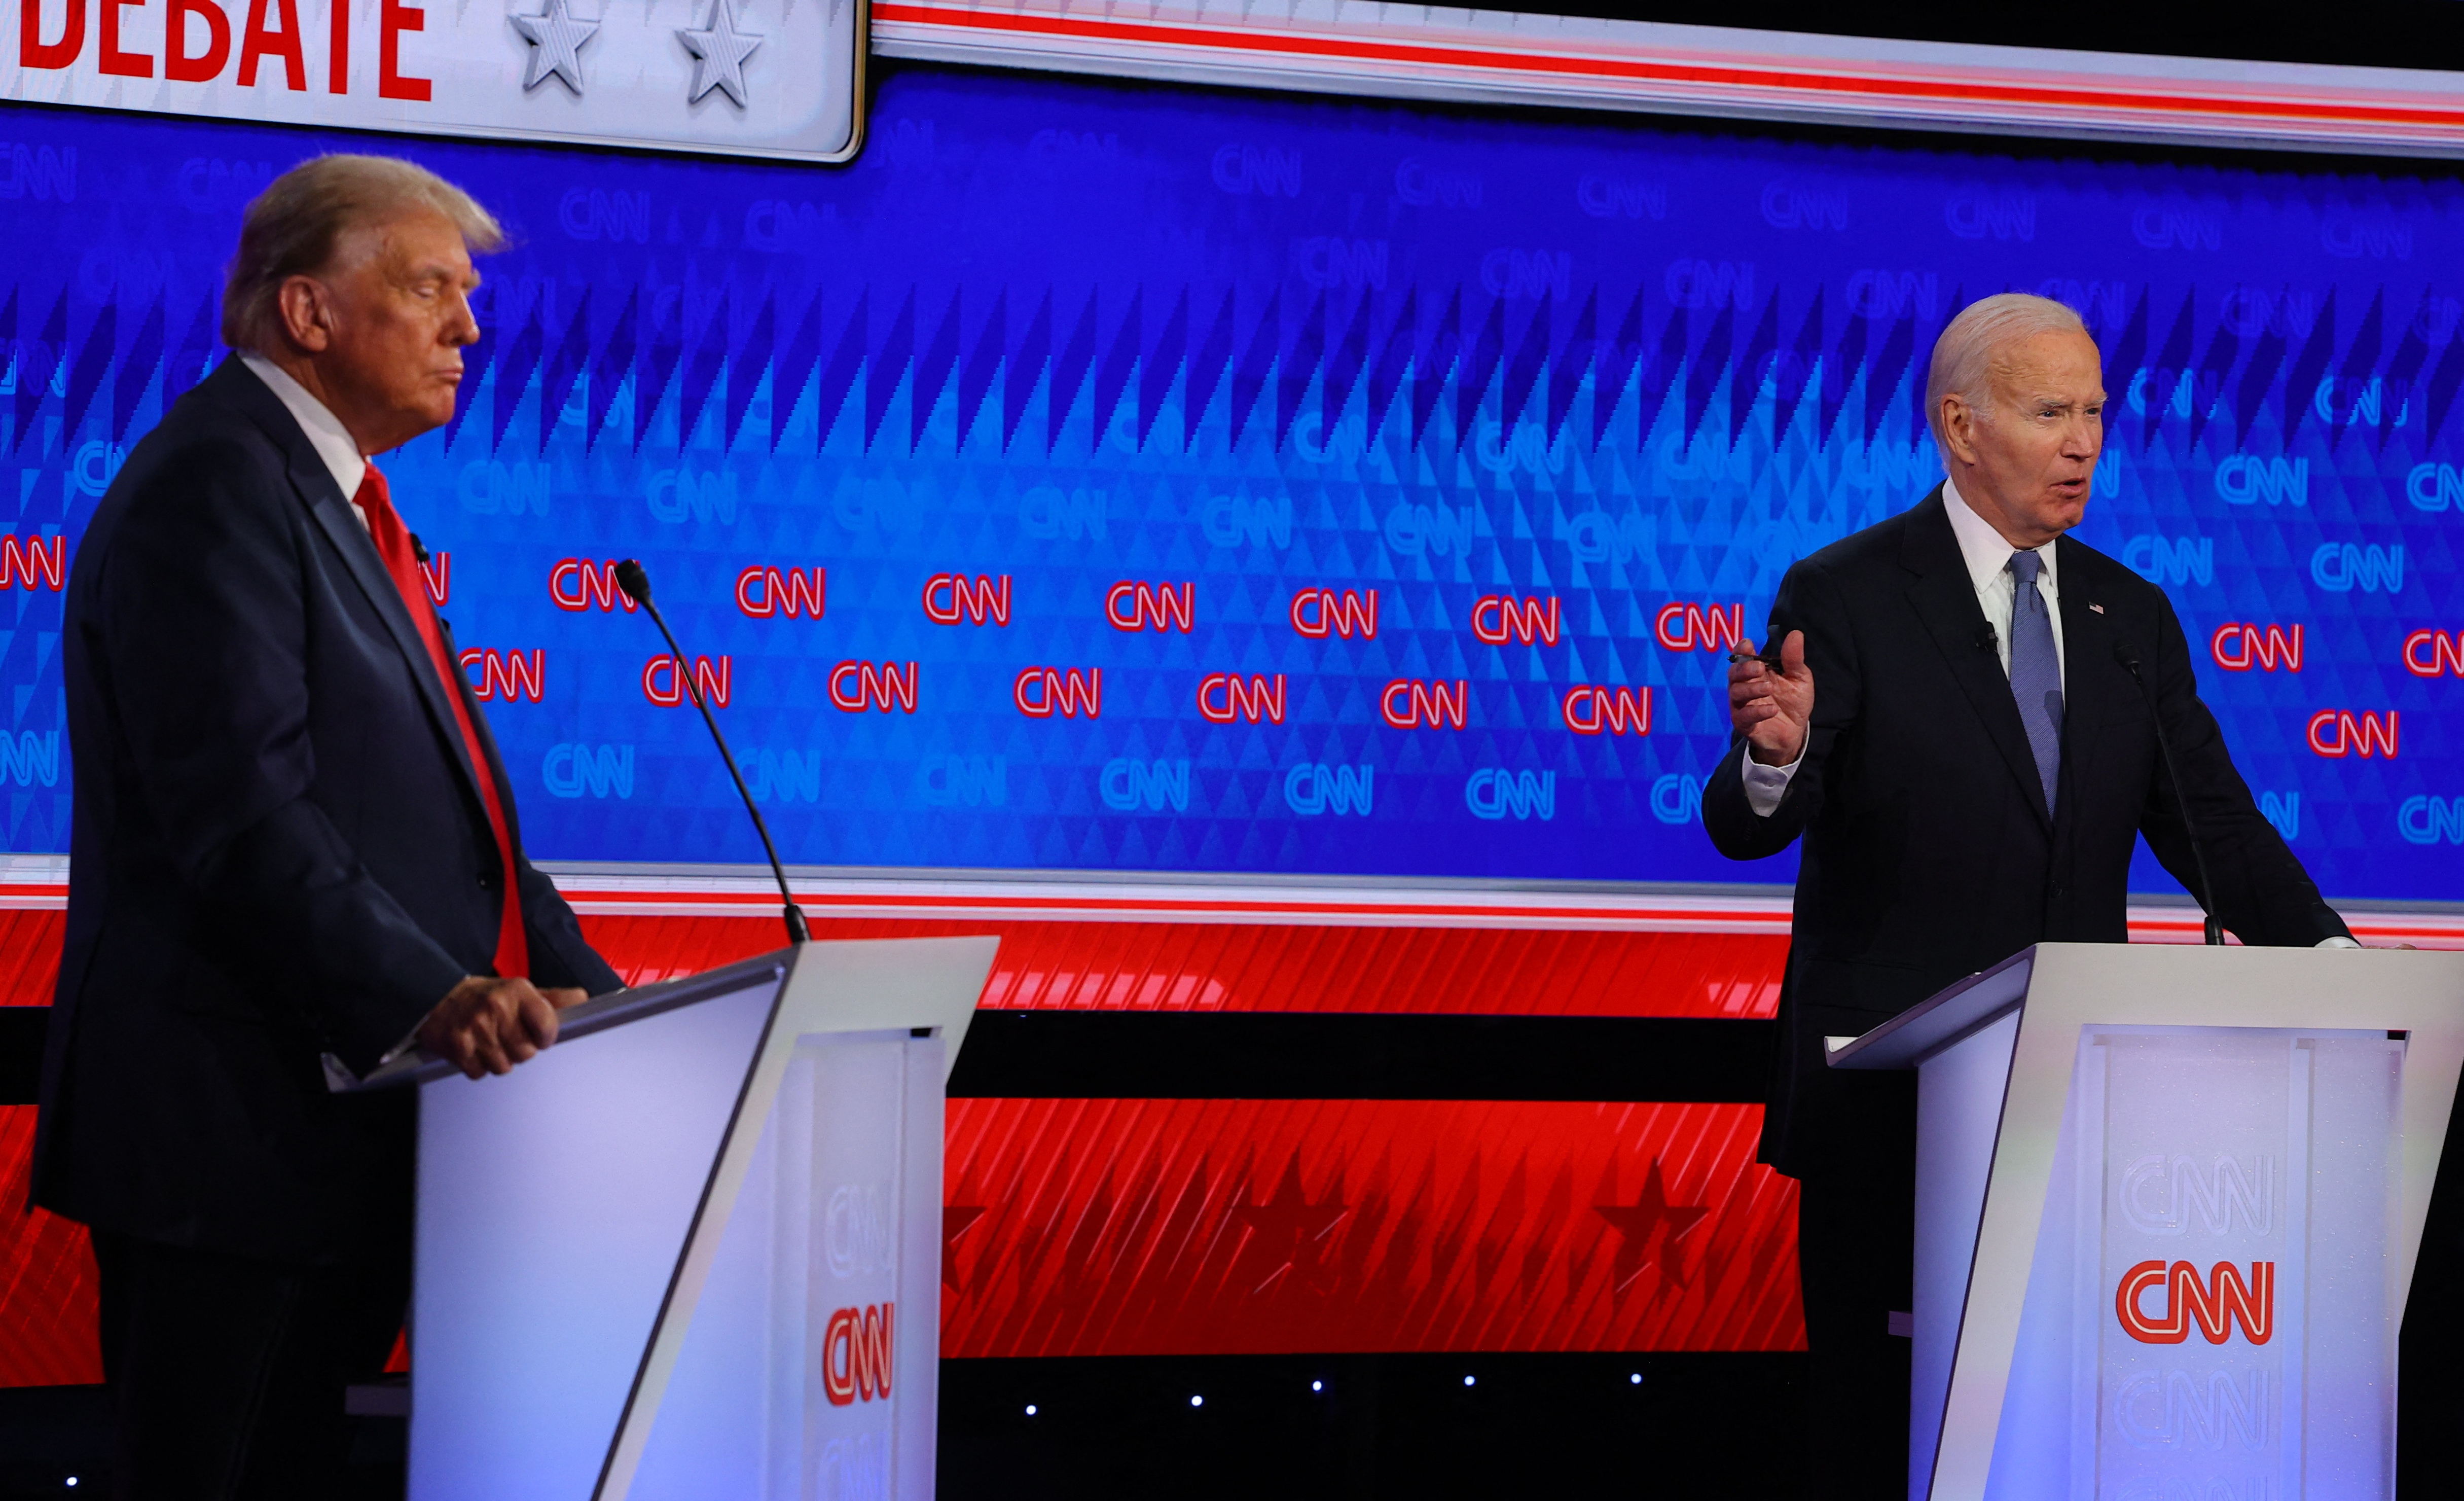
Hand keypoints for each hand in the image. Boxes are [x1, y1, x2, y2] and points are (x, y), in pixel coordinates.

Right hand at [416, 975, 588, 1079]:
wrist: (436, 996)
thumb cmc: (485, 997)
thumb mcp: (519, 990)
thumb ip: (552, 999)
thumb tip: (583, 1000)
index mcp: (517, 991)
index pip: (548, 1026)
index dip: (546, 1037)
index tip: (540, 1037)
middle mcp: (497, 1008)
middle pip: (527, 1053)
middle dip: (520, 1050)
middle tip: (507, 1037)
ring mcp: (475, 1029)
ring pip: (504, 1067)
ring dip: (499, 1060)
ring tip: (489, 1042)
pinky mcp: (457, 1047)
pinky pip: (480, 1073)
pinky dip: (478, 1067)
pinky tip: (474, 1050)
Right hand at [1729, 631, 1813, 765]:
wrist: (1795, 731)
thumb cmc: (1793, 702)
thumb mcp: (1799, 678)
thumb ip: (1793, 659)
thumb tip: (1795, 634)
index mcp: (1756, 672)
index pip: (1742, 657)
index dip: (1741, 650)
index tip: (1747, 644)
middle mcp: (1745, 686)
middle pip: (1734, 673)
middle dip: (1744, 669)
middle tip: (1760, 668)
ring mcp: (1742, 705)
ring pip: (1736, 693)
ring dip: (1752, 689)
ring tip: (1769, 689)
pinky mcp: (1744, 723)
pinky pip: (1744, 716)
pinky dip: (1757, 711)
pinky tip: (1772, 709)